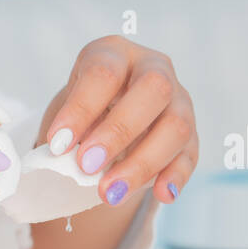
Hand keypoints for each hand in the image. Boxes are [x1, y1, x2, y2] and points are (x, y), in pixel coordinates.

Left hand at [38, 36, 196, 206]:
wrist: (104, 120)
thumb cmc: (82, 113)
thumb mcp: (68, 111)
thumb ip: (69, 131)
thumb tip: (64, 158)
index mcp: (115, 54)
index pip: (104, 73)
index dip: (80, 109)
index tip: (57, 144)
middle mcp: (153, 69)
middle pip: (153, 89)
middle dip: (118, 131)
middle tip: (87, 166)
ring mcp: (178, 100)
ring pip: (176, 126)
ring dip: (142, 163)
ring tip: (110, 193)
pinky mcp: (190, 135)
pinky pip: (189, 154)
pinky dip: (175, 176)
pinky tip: (161, 194)